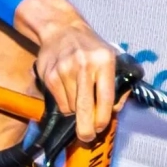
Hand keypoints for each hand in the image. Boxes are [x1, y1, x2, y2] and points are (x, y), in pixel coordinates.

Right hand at [14, 0, 115, 141]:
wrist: (61, 29)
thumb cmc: (91, 48)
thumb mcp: (112, 58)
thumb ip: (117, 85)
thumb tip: (114, 111)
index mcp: (105, 61)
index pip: (106, 98)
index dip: (103, 118)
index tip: (101, 128)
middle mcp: (84, 65)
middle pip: (84, 108)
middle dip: (86, 129)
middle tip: (87, 138)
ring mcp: (64, 70)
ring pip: (71, 108)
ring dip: (76, 112)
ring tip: (79, 99)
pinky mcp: (49, 76)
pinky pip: (59, 103)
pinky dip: (65, 105)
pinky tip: (68, 92)